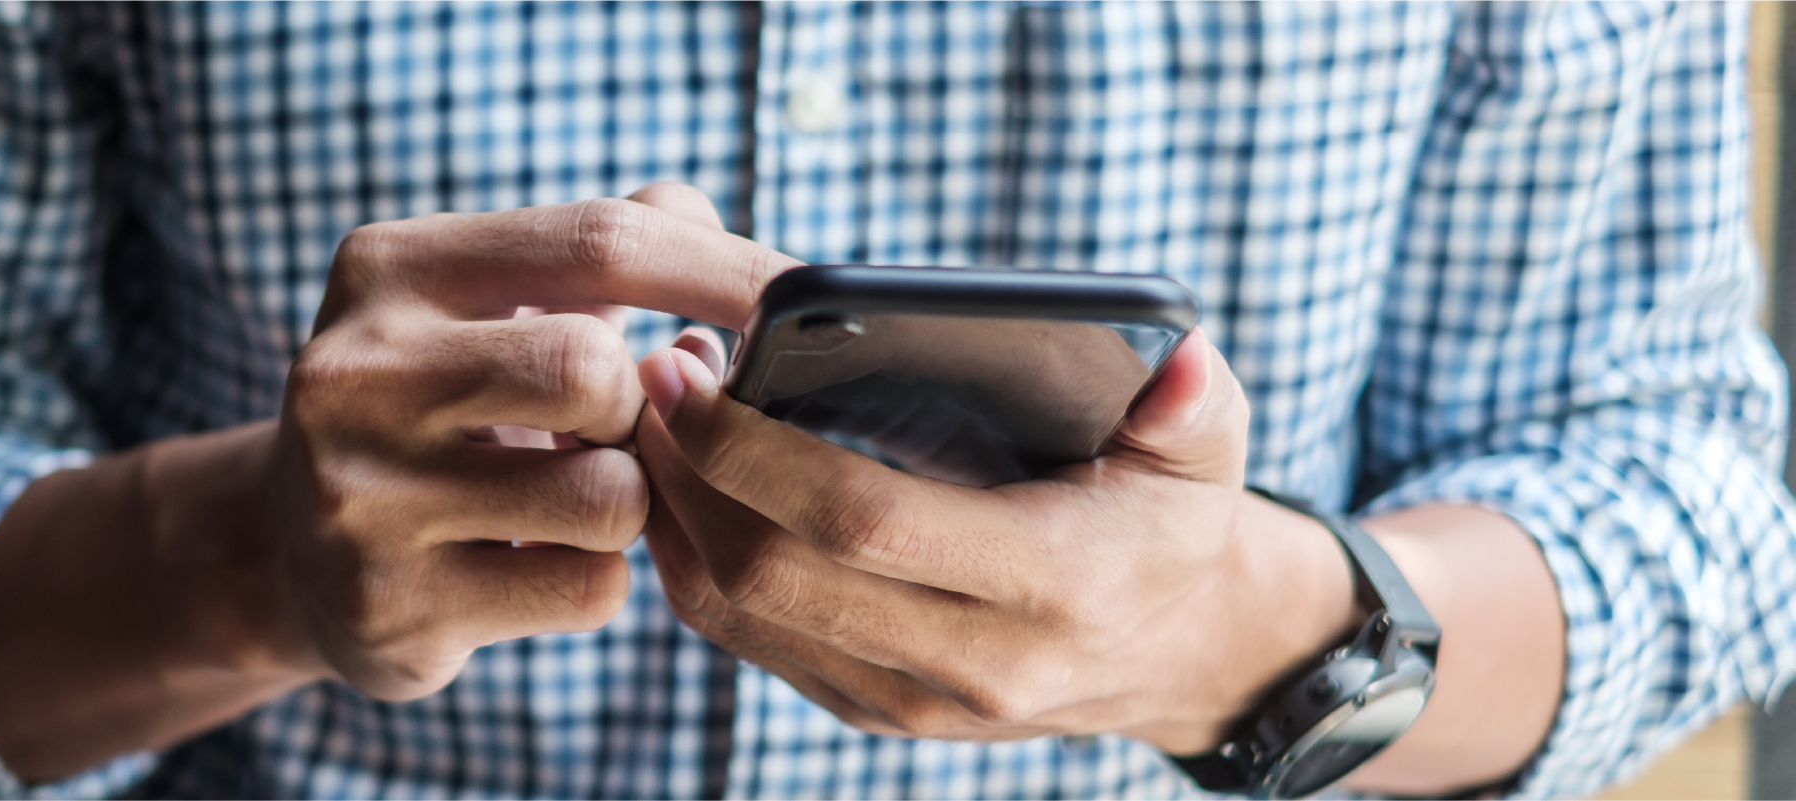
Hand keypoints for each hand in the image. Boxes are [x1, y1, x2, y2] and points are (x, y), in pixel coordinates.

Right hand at [261, 184, 797, 699]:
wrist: (290, 549)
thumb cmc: (442, 401)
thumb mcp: (492, 299)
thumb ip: (610, 246)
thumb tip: (726, 236)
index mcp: (390, 268)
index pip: (599, 240)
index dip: (724, 269)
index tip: (804, 298)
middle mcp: (353, 372)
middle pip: (597, 371)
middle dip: (646, 409)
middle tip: (622, 427)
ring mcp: (358, 498)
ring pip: (609, 496)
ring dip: (631, 504)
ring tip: (574, 495)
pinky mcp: (388, 607)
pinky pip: (590, 590)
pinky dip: (599, 579)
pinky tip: (537, 562)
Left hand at [634, 327, 1360, 750]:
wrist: (1172, 649)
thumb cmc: (1169, 521)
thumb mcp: (1204, 450)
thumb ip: (1193, 401)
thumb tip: (1176, 358)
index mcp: (1053, 585)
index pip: (864, 521)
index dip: (756, 450)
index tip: (689, 371)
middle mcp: (977, 665)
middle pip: (774, 575)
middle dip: (688, 473)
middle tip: (651, 375)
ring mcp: (913, 701)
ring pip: (741, 617)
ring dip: (675, 514)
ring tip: (654, 418)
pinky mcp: (872, 709)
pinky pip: (748, 640)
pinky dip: (693, 559)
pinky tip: (682, 482)